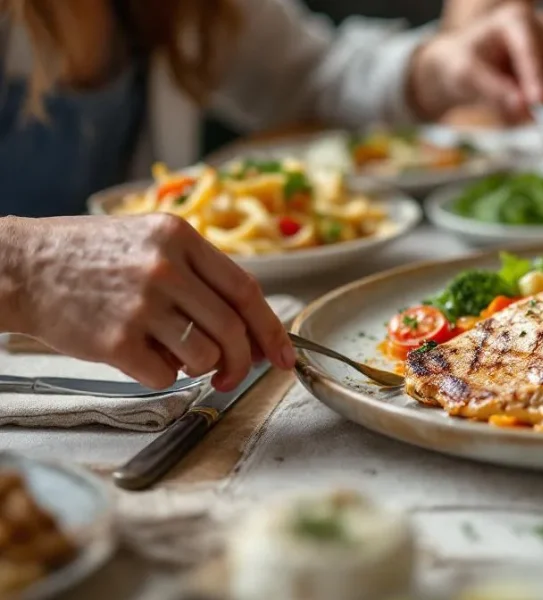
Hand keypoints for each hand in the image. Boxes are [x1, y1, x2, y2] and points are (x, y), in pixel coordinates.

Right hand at [7, 214, 294, 389]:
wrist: (21, 266)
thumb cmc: (92, 257)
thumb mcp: (151, 242)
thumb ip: (201, 275)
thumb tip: (252, 328)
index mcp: (181, 237)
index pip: (247, 291)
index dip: (272, 329)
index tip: (285, 356)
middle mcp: (165, 268)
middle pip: (233, 329)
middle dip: (244, 362)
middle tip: (234, 375)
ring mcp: (141, 304)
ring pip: (205, 356)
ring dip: (202, 368)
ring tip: (179, 357)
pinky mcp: (116, 340)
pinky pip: (164, 375)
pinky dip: (161, 375)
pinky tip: (141, 356)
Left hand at [409, 2, 542, 121]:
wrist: (463, 68)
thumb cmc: (462, 64)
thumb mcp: (467, 76)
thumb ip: (493, 89)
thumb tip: (521, 105)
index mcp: (514, 20)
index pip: (531, 48)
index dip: (536, 75)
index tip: (538, 100)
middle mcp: (540, 28)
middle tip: (535, 117)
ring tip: (523, 119)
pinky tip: (527, 116)